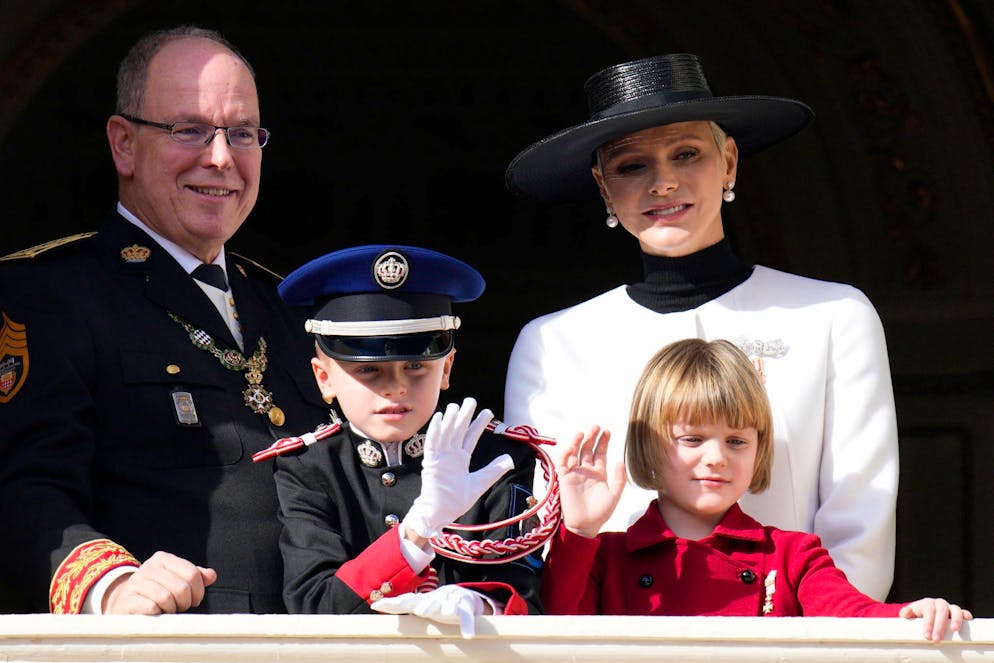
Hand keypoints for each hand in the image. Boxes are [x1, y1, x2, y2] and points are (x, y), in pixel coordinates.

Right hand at [102, 551, 216, 614]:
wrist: (125, 604)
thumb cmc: (156, 593)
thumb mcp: (176, 580)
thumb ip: (195, 577)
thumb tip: (211, 575)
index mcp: (163, 559)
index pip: (192, 573)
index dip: (198, 591)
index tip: (194, 600)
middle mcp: (148, 567)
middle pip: (181, 587)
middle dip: (185, 602)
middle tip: (180, 606)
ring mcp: (135, 583)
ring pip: (166, 598)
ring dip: (171, 609)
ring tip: (167, 610)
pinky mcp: (127, 600)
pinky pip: (151, 607)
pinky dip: (157, 614)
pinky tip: (155, 614)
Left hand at [371, 584, 488, 637]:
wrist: (462, 595)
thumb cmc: (434, 604)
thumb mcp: (418, 605)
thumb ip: (401, 605)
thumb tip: (375, 605)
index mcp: (422, 601)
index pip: (405, 601)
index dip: (392, 603)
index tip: (377, 605)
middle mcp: (435, 600)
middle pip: (426, 602)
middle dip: (423, 606)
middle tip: (418, 611)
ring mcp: (450, 603)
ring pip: (446, 606)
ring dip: (443, 609)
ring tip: (440, 614)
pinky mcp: (465, 609)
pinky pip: (466, 618)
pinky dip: (467, 626)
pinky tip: (467, 636)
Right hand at [402, 398, 513, 538]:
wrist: (440, 514)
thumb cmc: (456, 501)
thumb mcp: (479, 483)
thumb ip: (493, 471)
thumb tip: (509, 459)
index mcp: (460, 459)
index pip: (471, 437)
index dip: (478, 424)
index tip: (488, 412)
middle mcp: (450, 456)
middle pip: (458, 431)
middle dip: (465, 416)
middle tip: (471, 400)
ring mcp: (440, 458)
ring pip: (446, 434)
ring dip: (451, 420)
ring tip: (457, 405)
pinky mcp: (431, 463)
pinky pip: (432, 444)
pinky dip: (435, 430)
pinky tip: (440, 418)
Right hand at [557, 426, 625, 537]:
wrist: (585, 525)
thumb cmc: (601, 512)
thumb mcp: (614, 495)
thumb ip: (619, 479)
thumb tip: (620, 461)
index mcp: (599, 473)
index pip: (600, 453)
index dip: (603, 442)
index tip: (607, 431)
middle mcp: (586, 471)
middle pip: (588, 449)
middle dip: (591, 437)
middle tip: (596, 426)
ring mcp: (575, 473)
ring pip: (575, 453)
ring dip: (578, 442)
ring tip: (583, 433)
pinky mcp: (564, 478)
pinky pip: (562, 462)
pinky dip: (565, 453)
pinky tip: (572, 447)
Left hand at [899, 597, 972, 640]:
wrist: (926, 611)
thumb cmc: (918, 614)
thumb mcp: (910, 613)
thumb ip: (906, 613)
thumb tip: (904, 613)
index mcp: (927, 604)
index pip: (928, 611)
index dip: (928, 624)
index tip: (927, 636)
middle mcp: (939, 604)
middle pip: (941, 612)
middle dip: (939, 626)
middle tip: (936, 639)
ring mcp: (949, 608)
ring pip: (954, 609)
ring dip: (956, 619)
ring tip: (955, 630)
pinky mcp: (957, 613)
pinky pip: (963, 611)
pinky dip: (966, 614)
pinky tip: (968, 620)